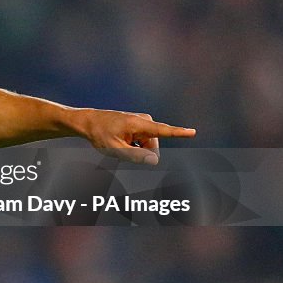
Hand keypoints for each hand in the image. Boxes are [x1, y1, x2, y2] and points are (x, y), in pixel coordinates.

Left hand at [78, 109, 195, 164]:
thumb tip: (154, 161)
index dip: (178, 133)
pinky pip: (143, 141)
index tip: (193, 132)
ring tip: (119, 143)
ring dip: (136, 149)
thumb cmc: (100, 134)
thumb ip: (134, 156)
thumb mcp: (114, 149)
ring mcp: (142, 122)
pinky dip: (134, 145)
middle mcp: (144, 121)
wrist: (89, 122)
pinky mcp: (140, 125)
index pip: (162, 131)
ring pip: (148, 146)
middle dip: (142, 153)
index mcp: (138, 124)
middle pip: (153, 147)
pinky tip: (121, 141)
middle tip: (122, 149)